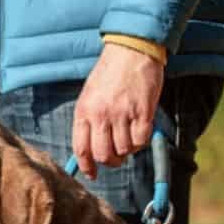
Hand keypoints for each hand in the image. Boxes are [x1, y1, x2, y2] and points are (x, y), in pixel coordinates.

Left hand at [73, 43, 163, 177]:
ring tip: (130, 136)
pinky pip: (141, 140)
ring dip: (128, 150)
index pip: (81, 149)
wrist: (131, 48)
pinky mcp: (142, 111)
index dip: (87, 166)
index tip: (92, 174)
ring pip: (123, 150)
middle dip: (111, 161)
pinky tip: (141, 130)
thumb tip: (90, 149)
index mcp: (84, 110)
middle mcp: (101, 114)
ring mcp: (122, 113)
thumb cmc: (110, 72)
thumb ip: (89, 119)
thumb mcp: (90, 94)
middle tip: (117, 157)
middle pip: (104, 155)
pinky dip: (141, 142)